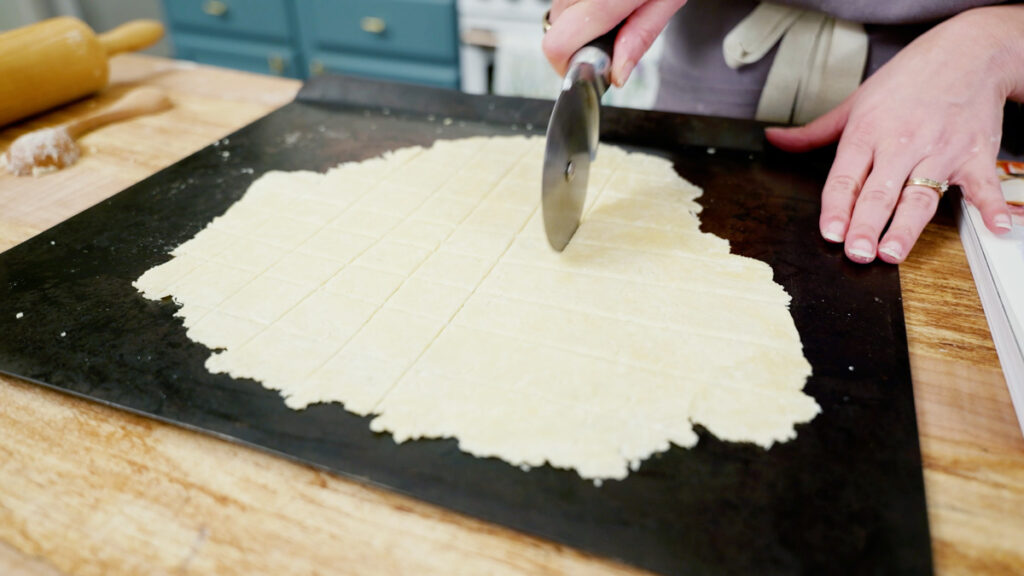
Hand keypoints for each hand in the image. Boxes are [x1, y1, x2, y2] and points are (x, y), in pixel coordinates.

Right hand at [542, 0, 686, 86]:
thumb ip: (640, 37)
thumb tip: (617, 74)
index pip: (558, 45)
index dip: (570, 66)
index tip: (591, 68)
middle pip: (554, 32)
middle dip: (578, 45)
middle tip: (610, 38)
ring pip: (556, 13)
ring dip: (578, 23)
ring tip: (611, 10)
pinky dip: (579, 5)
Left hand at [766, 6, 1023, 263]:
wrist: (967, 52)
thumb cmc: (907, 81)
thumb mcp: (855, 102)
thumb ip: (815, 132)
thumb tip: (776, 141)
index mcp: (867, 133)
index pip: (845, 177)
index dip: (835, 207)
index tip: (829, 233)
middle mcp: (901, 144)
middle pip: (879, 192)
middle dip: (866, 225)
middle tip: (857, 252)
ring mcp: (939, 150)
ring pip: (919, 196)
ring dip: (907, 227)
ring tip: (893, 253)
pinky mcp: (975, 154)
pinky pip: (983, 184)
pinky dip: (992, 206)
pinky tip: (995, 227)